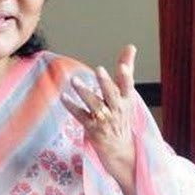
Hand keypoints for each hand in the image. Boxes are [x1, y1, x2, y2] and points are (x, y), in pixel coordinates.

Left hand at [61, 44, 137, 194]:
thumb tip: (131, 46)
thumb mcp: (126, 93)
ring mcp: (105, 120)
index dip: (126, 77)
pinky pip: (81, 116)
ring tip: (75, 81)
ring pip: (95, 105)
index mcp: (126, 99)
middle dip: (106, 83)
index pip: (128, 87)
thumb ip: (126, 69)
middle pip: (112, 95)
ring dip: (85, 93)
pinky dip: (72, 106)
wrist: (121, 149)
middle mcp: (117, 109)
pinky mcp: (93, 128)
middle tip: (100, 70)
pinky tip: (63, 97)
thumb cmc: (122, 115)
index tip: (123, 66)